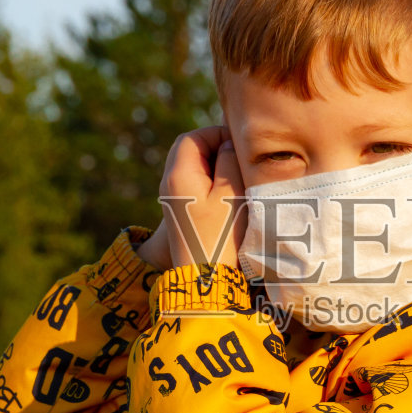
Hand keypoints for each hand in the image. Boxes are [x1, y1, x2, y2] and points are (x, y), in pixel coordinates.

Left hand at [149, 126, 245, 269]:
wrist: (206, 279)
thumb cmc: (222, 236)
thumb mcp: (232, 193)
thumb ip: (229, 160)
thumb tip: (227, 144)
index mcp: (179, 174)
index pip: (193, 137)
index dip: (217, 133)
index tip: (241, 145)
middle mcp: (170, 184)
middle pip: (188, 150)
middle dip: (215, 147)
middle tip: (240, 157)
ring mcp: (173, 199)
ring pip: (191, 167)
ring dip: (214, 165)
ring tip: (238, 176)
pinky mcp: (180, 213)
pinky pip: (192, 184)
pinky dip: (210, 181)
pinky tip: (229, 194)